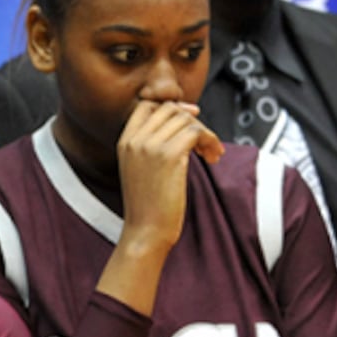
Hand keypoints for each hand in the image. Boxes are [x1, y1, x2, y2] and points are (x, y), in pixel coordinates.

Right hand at [116, 100, 221, 253]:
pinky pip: (197, 133)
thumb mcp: (139, 169)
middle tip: (203, 141)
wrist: (145, 230)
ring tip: (210, 153)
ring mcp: (150, 146)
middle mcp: (135, 140)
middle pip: (171, 109)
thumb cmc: (147, 205)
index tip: (189, 119)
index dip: (171, 108)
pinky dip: (211, 141)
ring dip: (205, 133)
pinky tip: (212, 157)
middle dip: (193, 120)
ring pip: (187, 119)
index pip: (147, 106)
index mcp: (124, 142)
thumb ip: (150, 145)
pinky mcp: (169, 155)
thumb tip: (182, 121)